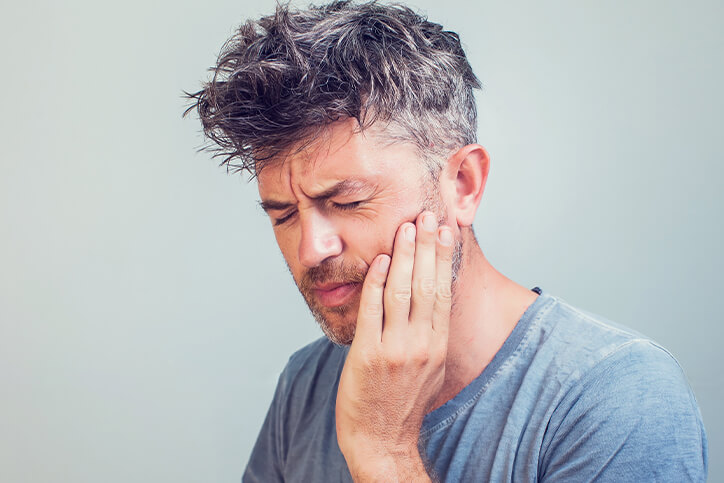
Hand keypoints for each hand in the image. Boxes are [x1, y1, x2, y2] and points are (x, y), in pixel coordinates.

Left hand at [335, 211, 454, 481]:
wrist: (381, 439)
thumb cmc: (403, 402)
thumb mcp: (429, 368)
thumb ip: (430, 333)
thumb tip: (432, 301)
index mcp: (437, 345)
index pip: (443, 291)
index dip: (443, 257)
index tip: (444, 230)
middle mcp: (421, 344)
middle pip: (426, 285)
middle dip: (426, 246)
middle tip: (426, 216)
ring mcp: (395, 349)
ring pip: (401, 292)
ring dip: (402, 256)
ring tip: (405, 228)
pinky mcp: (368, 354)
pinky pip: (372, 310)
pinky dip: (375, 282)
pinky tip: (378, 260)